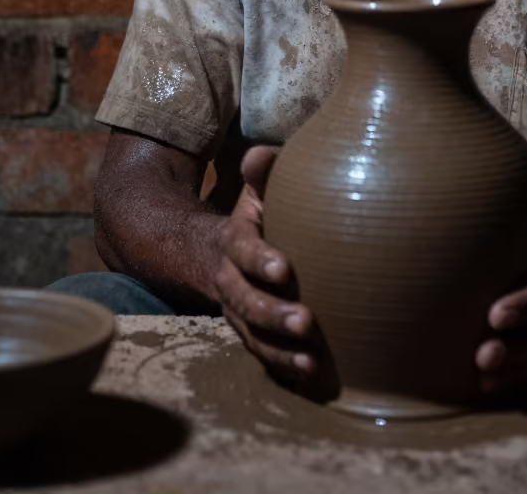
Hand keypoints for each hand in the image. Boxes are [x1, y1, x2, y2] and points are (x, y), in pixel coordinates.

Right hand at [215, 146, 324, 388]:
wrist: (216, 252)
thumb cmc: (256, 216)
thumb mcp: (256, 191)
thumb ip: (263, 174)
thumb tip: (259, 154)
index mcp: (235, 240)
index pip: (243, 250)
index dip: (260, 260)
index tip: (284, 270)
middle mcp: (230, 279)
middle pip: (245, 300)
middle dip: (273, 313)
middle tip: (306, 322)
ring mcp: (237, 310)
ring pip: (251, 334)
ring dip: (279, 349)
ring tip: (309, 360)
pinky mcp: (249, 332)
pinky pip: (260, 352)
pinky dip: (282, 364)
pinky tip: (309, 372)